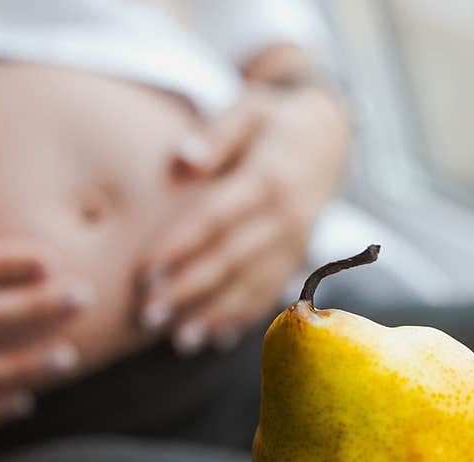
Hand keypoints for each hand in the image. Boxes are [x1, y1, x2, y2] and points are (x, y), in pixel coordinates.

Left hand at [138, 79, 348, 354]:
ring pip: (251, 285)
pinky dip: (245, 318)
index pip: (215, 217)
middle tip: (147, 316)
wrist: (331, 136)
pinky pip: (272, 293)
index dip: (178, 246)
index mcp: (269, 178)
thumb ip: (218, 132)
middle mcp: (286, 216)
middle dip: (187, 290)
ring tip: (178, 342)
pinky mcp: (298, 258)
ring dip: (214, 315)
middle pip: (230, 259)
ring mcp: (296, 242)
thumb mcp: (251, 107)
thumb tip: (184, 158)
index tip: (143, 270)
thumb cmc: (274, 120)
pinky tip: (215, 339)